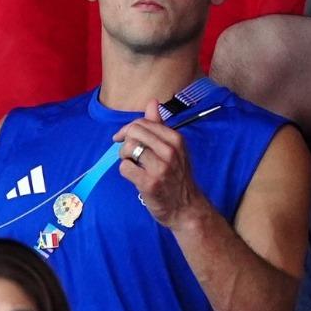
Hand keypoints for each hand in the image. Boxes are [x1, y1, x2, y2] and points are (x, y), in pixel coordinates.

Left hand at [114, 104, 207, 230]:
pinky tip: (134, 176)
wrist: (186, 208)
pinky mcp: (149, 183)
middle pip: (134, 132)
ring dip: (125, 157)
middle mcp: (170, 151)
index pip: (143, 122)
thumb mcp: (174, 149)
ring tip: (133, 165)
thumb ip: (160, 126)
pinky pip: (125, 168)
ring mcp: (160, 168)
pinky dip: (125, 171)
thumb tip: (153, 102)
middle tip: (128, 153)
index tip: (124, 138)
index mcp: (175, 139)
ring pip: (128, 148)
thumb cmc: (177, 178)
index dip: (129, 129)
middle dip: (125, 141)